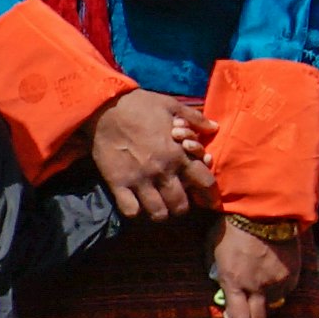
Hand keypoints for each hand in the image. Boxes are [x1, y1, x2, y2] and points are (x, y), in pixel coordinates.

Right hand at [83, 84, 210, 224]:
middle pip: (181, 205)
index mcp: (180, 154)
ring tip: (157, 206)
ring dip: (160, 212)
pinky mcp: (118, 183)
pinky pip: (130, 210)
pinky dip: (135, 211)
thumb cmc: (140, 105)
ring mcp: (140, 180)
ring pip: (158, 212)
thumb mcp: (172, 105)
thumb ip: (195, 118)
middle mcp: (163, 171)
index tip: (208, 201)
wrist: (104, 108)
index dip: (210, 195)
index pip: (205, 183)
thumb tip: (214, 127)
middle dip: (182, 207)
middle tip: (176, 202)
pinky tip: (135, 204)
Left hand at [212, 218, 305, 317]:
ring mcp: (278, 282)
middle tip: (249, 316)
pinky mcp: (293, 274)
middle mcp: (258, 287)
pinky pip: (286, 290)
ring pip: (274, 305)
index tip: (235, 317)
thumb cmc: (232, 229)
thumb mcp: (213, 252)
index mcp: (235, 282)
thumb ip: (218, 274)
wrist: (263, 212)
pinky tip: (273, 274)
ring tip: (261, 285)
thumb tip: (222, 290)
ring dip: (266, 301)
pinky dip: (279, 287)